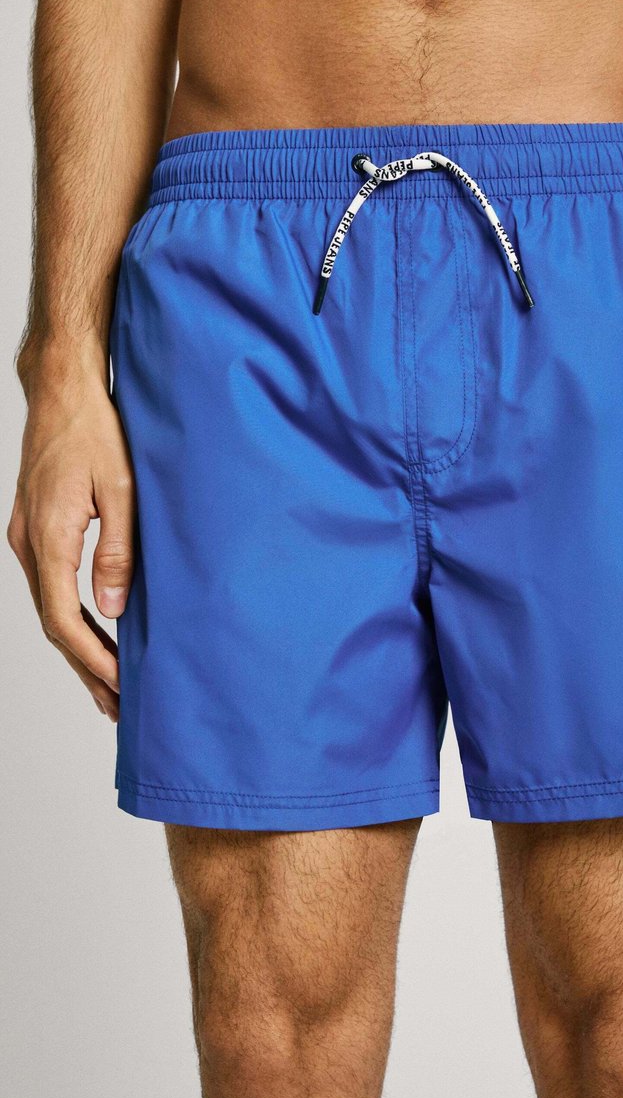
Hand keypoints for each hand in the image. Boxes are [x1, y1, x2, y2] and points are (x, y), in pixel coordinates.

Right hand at [8, 339, 133, 719]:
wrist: (60, 389)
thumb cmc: (96, 430)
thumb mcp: (122, 490)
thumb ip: (119, 552)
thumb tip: (114, 610)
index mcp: (48, 539)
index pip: (65, 620)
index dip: (93, 660)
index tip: (121, 688)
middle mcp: (28, 544)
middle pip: (53, 624)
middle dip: (87, 669)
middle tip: (119, 708)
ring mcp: (25, 537)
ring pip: (49, 609)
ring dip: (79, 649)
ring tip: (109, 688)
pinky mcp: (33, 529)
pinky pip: (50, 588)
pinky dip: (72, 619)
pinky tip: (94, 635)